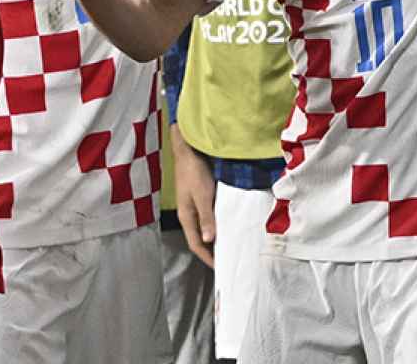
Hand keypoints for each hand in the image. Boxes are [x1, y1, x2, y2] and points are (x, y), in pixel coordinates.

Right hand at [172, 125, 217, 267]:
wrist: (190, 149)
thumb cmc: (193, 171)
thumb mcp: (202, 195)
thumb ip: (206, 217)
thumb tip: (208, 240)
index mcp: (186, 216)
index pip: (195, 244)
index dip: (206, 257)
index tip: (219, 267)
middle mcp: (189, 213)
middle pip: (200, 237)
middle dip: (212, 250)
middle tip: (227, 259)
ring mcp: (195, 204)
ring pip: (206, 226)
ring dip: (216, 236)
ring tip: (231, 244)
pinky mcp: (202, 196)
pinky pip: (211, 215)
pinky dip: (219, 222)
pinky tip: (229, 222)